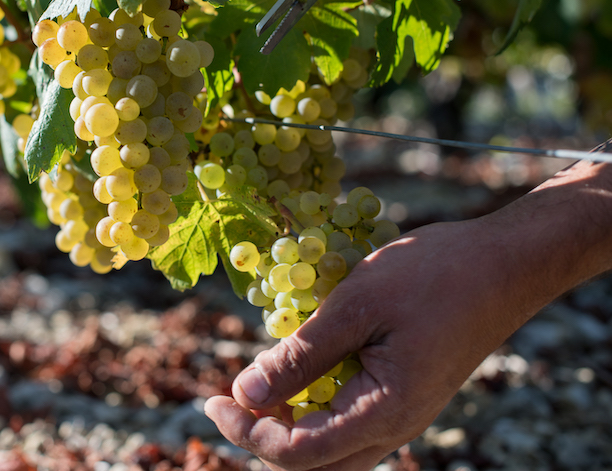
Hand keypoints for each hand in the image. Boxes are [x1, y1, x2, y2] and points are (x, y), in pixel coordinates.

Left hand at [205, 218, 523, 470]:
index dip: (247, 432)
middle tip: (227, 398)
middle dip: (261, 437)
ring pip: (330, 448)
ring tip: (255, 385)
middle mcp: (393, 428)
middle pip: (312, 464)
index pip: (297, 453)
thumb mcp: (355, 306)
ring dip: (286, 424)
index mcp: (383, 413)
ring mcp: (400, 415)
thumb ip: (301, 356)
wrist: (501, 264)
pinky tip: (295, 369)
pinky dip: (312, 406)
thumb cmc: (431, 276)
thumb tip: (246, 392)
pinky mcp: (401, 396)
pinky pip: (347, 421)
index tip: (213, 399)